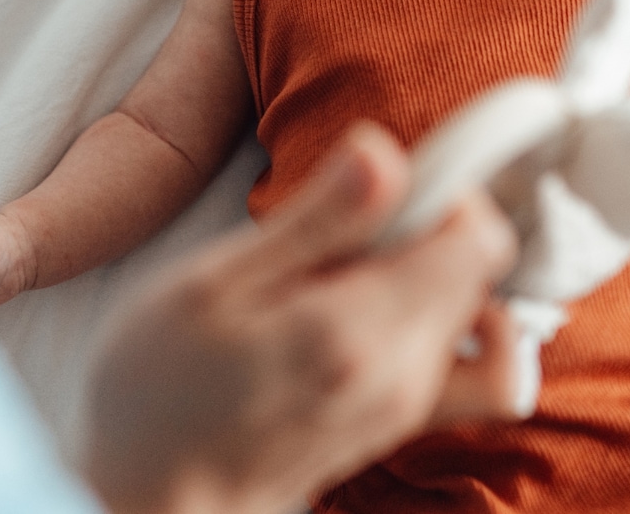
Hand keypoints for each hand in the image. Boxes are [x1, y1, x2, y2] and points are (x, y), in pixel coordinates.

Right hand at [83, 122, 518, 513]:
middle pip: (478, 269)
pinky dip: (441, 318)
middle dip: (431, 226)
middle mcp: (402, 376)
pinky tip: (369, 303)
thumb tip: (386, 152)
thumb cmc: (155, 389)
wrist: (149, 501)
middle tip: (344, 220)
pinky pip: (472, 365)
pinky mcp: (398, 423)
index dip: (446, 191)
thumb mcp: (213, 285)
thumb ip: (315, 221)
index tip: (383, 183)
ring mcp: (406, 407)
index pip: (479, 241)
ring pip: (474, 310)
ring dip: (428, 270)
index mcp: (358, 331)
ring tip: (343, 264)